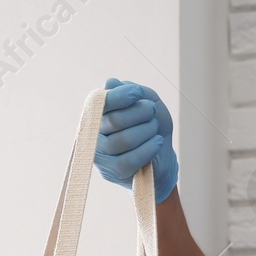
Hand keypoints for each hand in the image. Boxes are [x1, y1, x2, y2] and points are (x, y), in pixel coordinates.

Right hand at [95, 78, 177, 203]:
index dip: (120, 96)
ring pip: (125, 140)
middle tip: (152, 111)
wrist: (162, 156)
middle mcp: (94, 134)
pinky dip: (149, 148)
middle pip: (115, 120)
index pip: (99, 103)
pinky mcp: (113, 171)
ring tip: (154, 127)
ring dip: (147, 130)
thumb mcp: (147, 101)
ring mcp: (101, 155)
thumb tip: (109, 83)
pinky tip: (157, 141)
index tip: (138, 94)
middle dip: (140, 112)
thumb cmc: (151, 126)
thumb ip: (130, 91)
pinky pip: (130, 159)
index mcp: (97, 114)